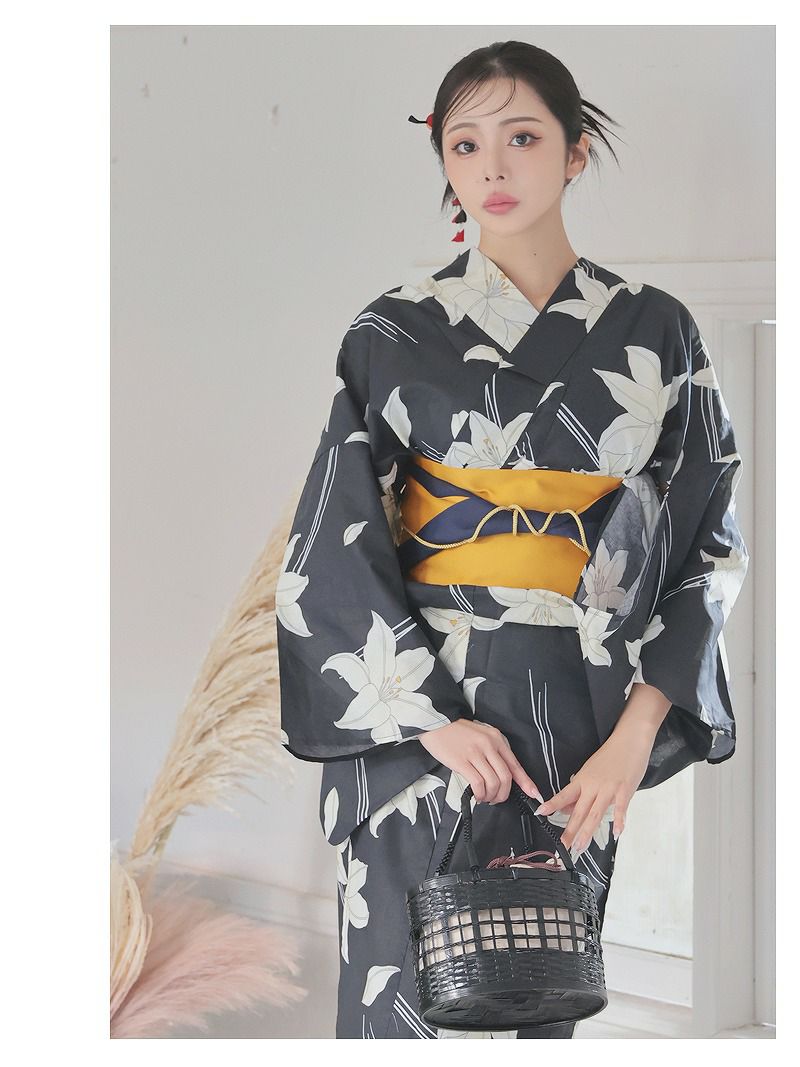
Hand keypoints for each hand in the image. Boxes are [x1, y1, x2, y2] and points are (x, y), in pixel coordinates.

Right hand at [418, 719, 542, 804]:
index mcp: (496, 739)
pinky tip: (477, 795)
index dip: (526, 782)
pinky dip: (480, 794)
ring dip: (491, 796)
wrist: (436, 722)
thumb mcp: (481, 736)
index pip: (515, 764)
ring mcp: (475, 753)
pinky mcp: (462, 762)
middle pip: (506, 777)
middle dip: (504, 794)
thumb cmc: (457, 732)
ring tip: (485, 798)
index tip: (533, 793)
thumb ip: (493, 752)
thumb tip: (503, 775)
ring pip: (493, 783)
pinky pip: (478, 784)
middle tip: (497, 799)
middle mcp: (489, 745)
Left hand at [532, 717, 656, 854]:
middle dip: (570, 831)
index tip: (540, 814)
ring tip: (580, 846)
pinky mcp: (625, 790)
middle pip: (579, 811)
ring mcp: (609, 788)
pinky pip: (621, 808)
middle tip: (563, 847)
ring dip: (587, 832)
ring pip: (595, 814)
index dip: (552, 805)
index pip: (564, 795)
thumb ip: (580, 791)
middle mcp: (593, 786)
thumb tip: (568, 809)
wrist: (629, 740)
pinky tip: (616, 833)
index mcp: (582, 780)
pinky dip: (619, 821)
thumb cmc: (610, 756)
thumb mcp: (590, 770)